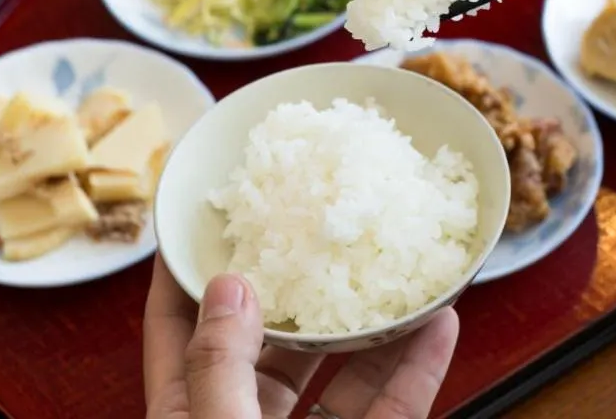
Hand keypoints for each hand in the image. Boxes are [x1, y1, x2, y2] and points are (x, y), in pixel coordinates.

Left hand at [143, 254, 458, 418]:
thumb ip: (220, 367)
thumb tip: (232, 288)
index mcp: (188, 417)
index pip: (177, 329)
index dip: (186, 273)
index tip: (207, 217)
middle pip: (268, 338)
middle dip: (296, 282)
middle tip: (320, 224)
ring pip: (339, 369)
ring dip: (370, 318)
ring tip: (393, 261)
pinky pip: (391, 408)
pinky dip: (416, 366)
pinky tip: (439, 322)